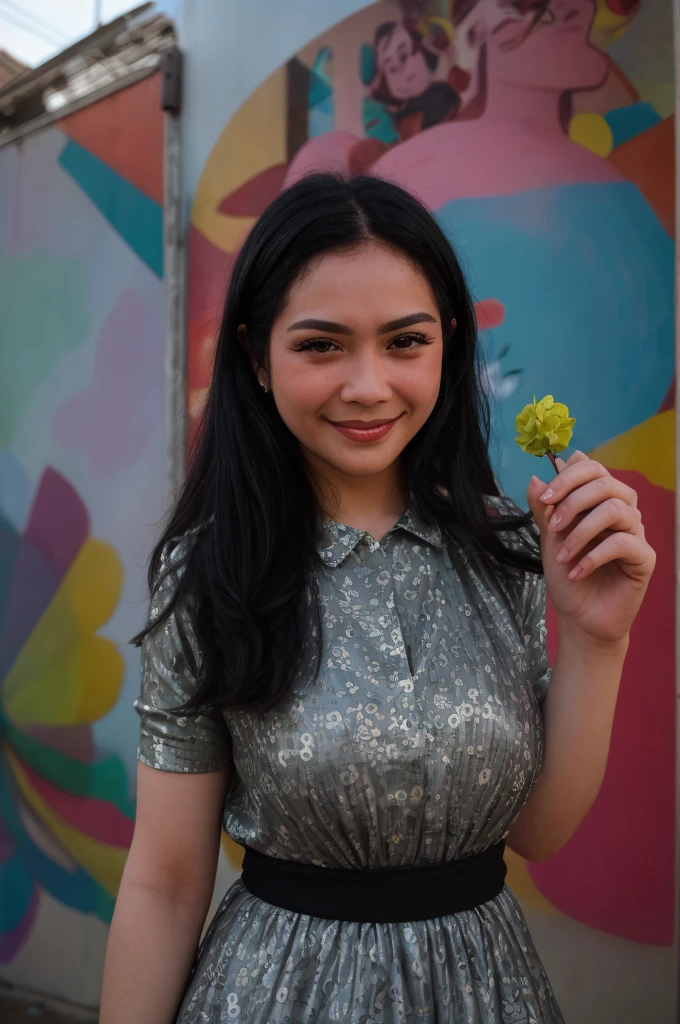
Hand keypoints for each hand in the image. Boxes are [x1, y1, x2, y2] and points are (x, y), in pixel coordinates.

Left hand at [526, 451, 655, 644]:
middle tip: (552, 527)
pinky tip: (576, 571)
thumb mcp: (550, 538)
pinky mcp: (644, 558)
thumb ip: (544, 509)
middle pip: (606, 483)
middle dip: (573, 501)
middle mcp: (622, 511)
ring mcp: (635, 533)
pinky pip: (624, 543)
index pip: (593, 468)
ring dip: (581, 532)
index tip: (545, 498)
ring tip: (562, 556)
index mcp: (600, 501)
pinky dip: (594, 556)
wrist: (580, 618)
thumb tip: (535, 479)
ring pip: (615, 509)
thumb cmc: (568, 574)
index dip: (568, 477)